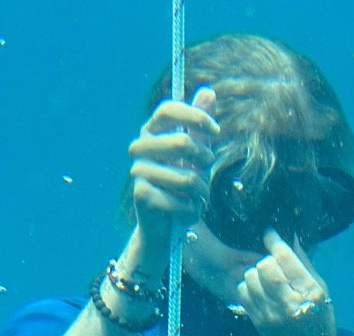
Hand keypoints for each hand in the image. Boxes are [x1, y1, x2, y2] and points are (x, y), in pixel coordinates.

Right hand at [129, 89, 218, 249]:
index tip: (215, 130)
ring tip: (196, 198)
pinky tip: (184, 213)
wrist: (162, 226)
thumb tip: (209, 91)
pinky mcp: (142, 196)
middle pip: (183, 143)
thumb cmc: (180, 185)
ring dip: (202, 192)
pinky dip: (192, 211)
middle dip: (205, 160)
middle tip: (206, 171)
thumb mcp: (194, 154)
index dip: (194, 116)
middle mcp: (139, 148)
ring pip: (187, 178)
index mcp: (150, 132)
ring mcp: (138, 172)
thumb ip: (199, 126)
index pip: (168, 110)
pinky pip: (182, 202)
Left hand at [236, 232, 343, 335]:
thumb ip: (304, 263)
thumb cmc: (321, 321)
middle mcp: (289, 304)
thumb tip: (290, 236)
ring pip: (250, 278)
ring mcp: (271, 315)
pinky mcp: (258, 323)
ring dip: (256, 273)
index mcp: (310, 293)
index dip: (274, 240)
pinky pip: (243, 293)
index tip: (270, 234)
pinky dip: (248, 287)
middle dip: (267, 260)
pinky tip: (259, 290)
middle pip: (264, 266)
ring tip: (266, 279)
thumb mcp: (322, 290)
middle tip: (273, 265)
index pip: (285, 257)